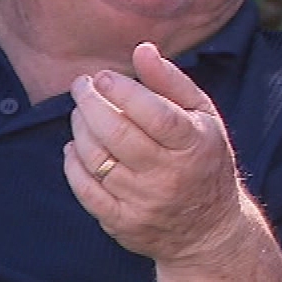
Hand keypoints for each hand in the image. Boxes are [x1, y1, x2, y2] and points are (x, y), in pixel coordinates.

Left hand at [64, 42, 249, 264]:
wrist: (209, 231)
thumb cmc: (204, 160)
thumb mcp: (203, 117)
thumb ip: (172, 82)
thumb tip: (142, 50)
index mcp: (194, 145)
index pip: (155, 115)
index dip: (123, 92)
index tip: (103, 77)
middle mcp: (170, 176)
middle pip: (118, 135)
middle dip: (90, 103)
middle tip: (80, 86)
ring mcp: (145, 203)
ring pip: (97, 160)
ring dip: (79, 129)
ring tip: (80, 113)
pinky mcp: (123, 224)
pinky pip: (86, 191)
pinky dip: (72, 164)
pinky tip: (74, 147)